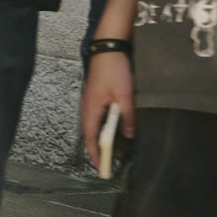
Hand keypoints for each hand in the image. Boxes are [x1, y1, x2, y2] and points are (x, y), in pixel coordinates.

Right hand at [80, 52, 135, 172]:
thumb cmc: (114, 70)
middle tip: (112, 161)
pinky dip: (106, 126)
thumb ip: (128, 116)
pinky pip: (98, 116)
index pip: (91, 138)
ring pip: (96, 125)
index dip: (96, 154)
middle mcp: (87, 107)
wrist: (107, 48)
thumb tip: (129, 135)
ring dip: (104, 137)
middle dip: (101, 148)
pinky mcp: (95, 96)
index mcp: (91, 109)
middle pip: (92, 133)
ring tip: (116, 148)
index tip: (101, 167)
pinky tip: (115, 128)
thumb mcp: (125, 95)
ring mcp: (90, 101)